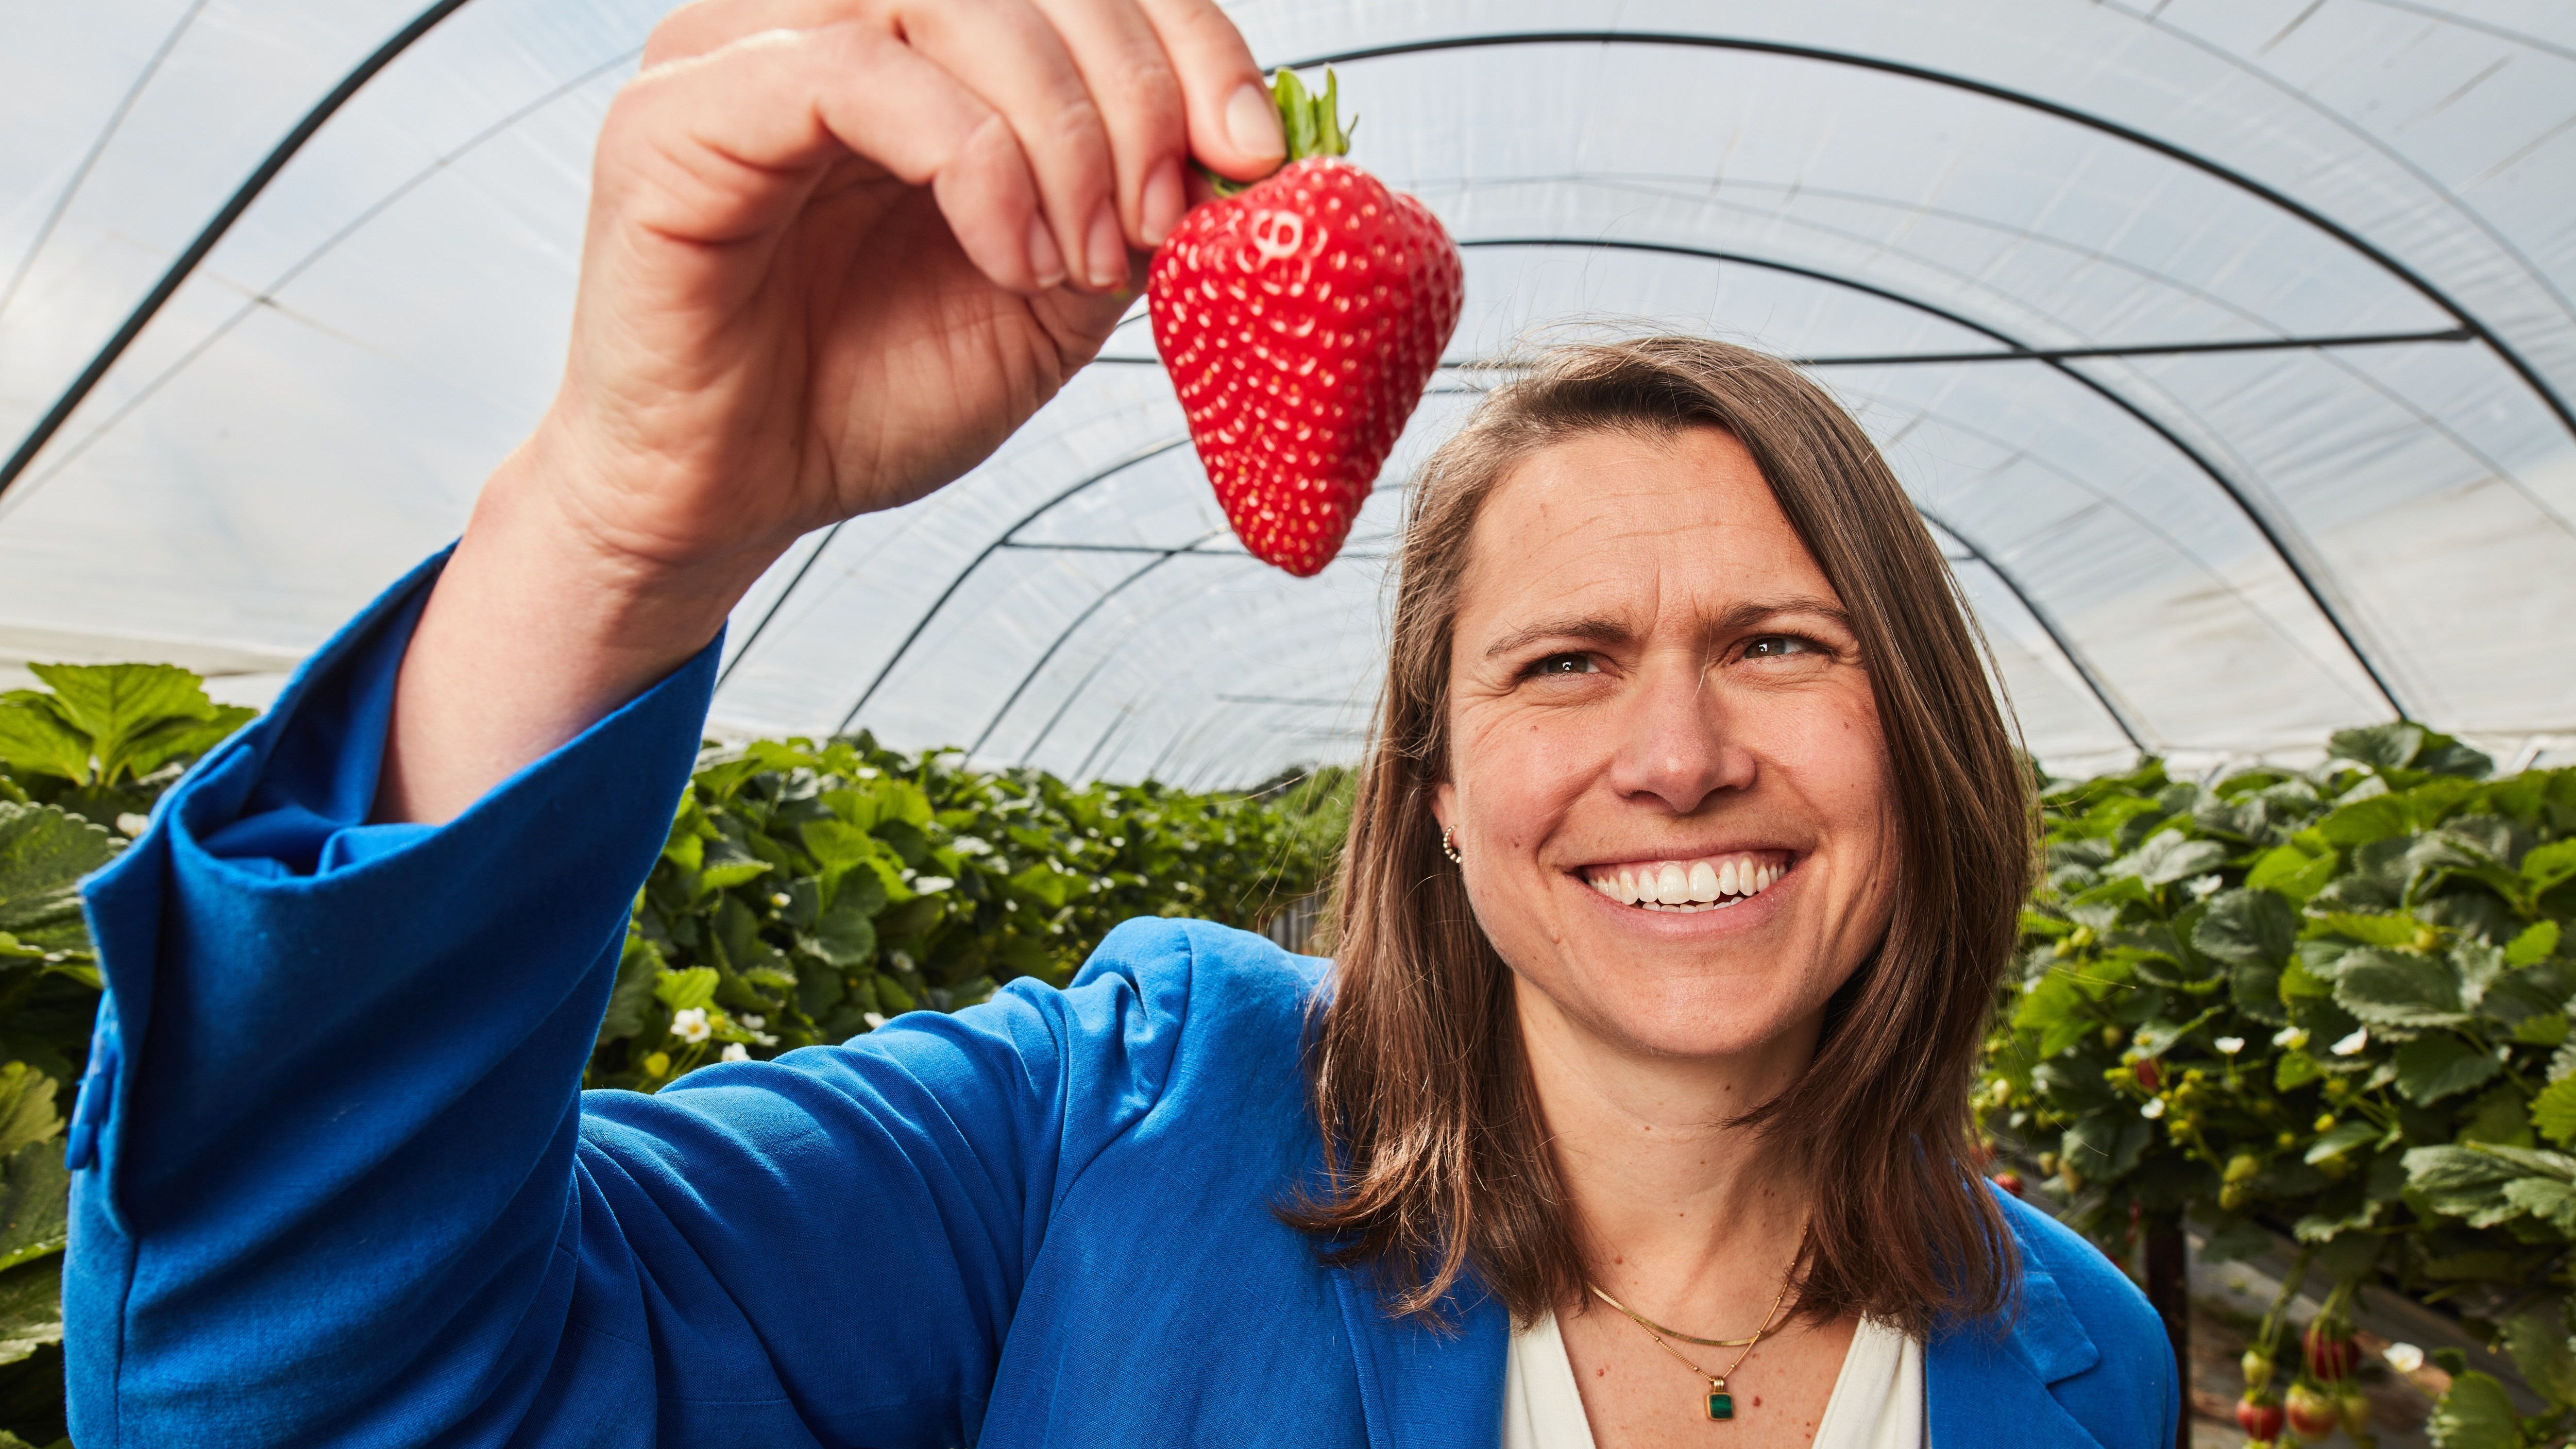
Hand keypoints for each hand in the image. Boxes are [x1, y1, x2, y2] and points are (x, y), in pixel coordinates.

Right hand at [377, 0, 1282, 822]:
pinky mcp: (680, 114)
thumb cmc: (864, 396)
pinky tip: (1009, 256)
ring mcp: (738, 50)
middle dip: (1135, 89)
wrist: (731, 501)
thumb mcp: (1050, 296)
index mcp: (912, 39)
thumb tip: (1242, 156)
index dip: (1187, 35)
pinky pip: (856, 71)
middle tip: (1162, 222)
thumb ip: (1130, 206)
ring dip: (1060, 129)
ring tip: (1081, 254)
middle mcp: (821, 16)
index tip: (1252, 149)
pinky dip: (973, 160)